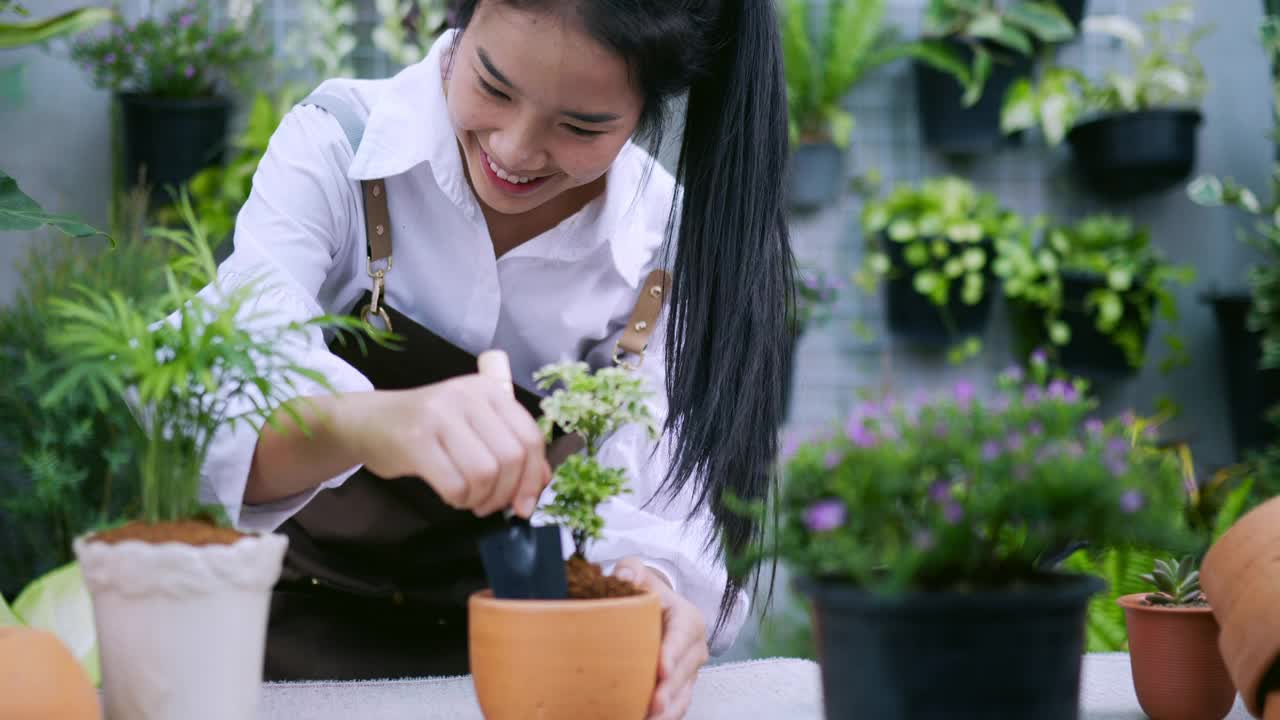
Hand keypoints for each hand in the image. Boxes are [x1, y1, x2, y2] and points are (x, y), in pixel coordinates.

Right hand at [346, 375, 550, 516]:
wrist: (369, 422)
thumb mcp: (474, 427)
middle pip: (511, 458)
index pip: (530, 437)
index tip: (525, 504)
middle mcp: (468, 396)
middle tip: (490, 505)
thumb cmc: (429, 429)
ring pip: (485, 473)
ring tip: (469, 499)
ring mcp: (440, 415)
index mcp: (490, 390)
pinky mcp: (415, 440)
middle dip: (506, 493)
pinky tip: (452, 495)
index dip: (534, 477)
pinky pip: (455, 484)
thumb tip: (542, 481)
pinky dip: (458, 500)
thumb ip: (510, 448)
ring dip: (481, 499)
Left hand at [613, 557, 709, 719]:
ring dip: (669, 710)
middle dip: (670, 690)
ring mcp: (689, 671)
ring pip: (683, 695)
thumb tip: (623, 575)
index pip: (682, 635)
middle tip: (654, 704)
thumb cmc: (645, 593)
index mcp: (687, 618)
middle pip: (684, 672)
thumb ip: (630, 570)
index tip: (661, 669)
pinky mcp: (680, 689)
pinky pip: (676, 707)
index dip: (673, 653)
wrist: (655, 611)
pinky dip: (665, 717)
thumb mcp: (638, 574)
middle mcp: (694, 648)